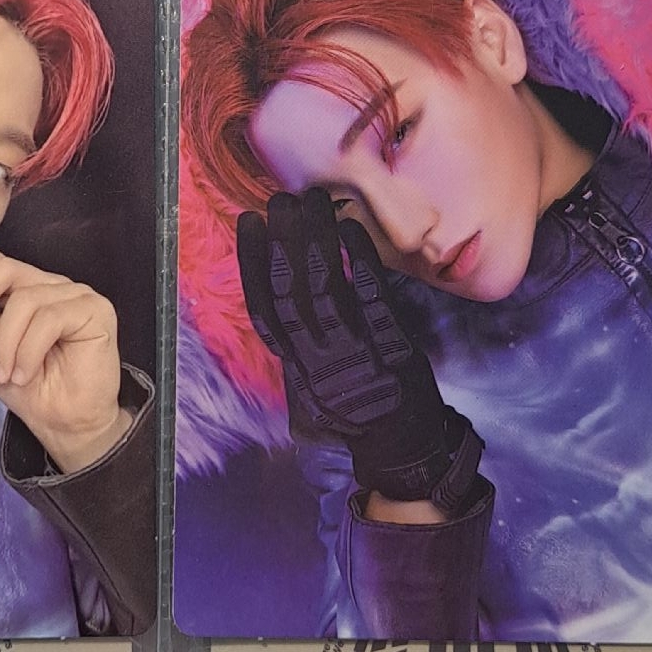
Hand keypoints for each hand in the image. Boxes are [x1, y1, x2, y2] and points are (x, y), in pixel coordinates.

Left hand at [0, 232, 128, 472]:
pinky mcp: (95, 310)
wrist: (62, 423)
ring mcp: (75, 295)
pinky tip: (25, 372)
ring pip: (25, 300)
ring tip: (6, 375)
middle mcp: (51, 286)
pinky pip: (50, 318)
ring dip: (7, 343)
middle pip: (6, 270)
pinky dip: (30, 349)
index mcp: (25, 291)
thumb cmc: (29, 388)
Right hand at [236, 188, 481, 515]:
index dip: (252, 264)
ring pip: (324, 289)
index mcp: (296, 367)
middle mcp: (317, 361)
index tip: (248, 224)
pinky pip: (371, 298)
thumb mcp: (314, 386)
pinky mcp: (391, 349)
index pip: (264, 309)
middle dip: (283, 243)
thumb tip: (280, 301)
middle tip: (280, 200)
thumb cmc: (357, 410)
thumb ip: (296, 346)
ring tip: (313, 201)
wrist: (402, 450)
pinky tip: (351, 228)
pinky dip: (358, 260)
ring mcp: (354, 355)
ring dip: (317, 241)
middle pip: (290, 293)